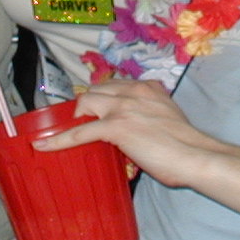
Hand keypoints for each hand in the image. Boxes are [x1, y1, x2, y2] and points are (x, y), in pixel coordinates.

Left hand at [33, 80, 214, 187]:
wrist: (195, 155)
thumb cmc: (188, 146)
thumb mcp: (169, 117)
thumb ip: (151, 114)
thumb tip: (140, 131)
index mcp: (149, 87)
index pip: (116, 83)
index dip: (103, 96)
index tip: (97, 108)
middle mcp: (134, 91)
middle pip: (97, 88)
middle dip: (87, 104)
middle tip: (84, 121)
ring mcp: (123, 107)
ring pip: (85, 102)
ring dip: (77, 116)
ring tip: (72, 131)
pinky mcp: (115, 127)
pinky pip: (79, 132)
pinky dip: (59, 140)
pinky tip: (44, 146)